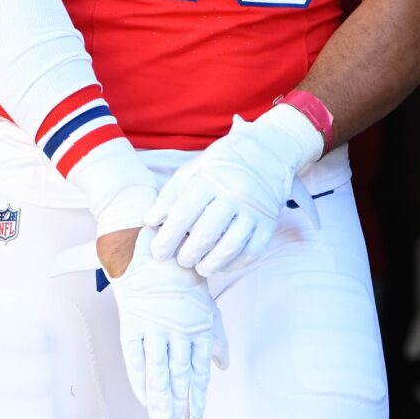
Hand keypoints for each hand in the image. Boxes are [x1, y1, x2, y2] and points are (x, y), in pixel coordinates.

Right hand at [103, 247, 227, 418]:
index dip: (198, 393)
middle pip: (178, 373)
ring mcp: (154, 326)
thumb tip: (224, 366)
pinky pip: (135, 357)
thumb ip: (216, 338)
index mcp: (200, 325)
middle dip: (178, 401)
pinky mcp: (132, 322)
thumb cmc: (183, 280)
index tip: (196, 415)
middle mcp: (178, 329)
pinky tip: (143, 398)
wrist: (154, 250)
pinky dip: (139, 379)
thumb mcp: (207, 306)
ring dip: (160, 396)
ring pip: (158, 370)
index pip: (199, 367)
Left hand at [145, 105, 322, 276]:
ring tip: (199, 267)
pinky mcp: (270, 223)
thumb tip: (150, 221)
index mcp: (211, 179)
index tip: (158, 253)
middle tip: (180, 261)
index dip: (167, 237)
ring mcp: (255, 210)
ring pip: (229, 247)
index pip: (184, 213)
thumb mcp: (194, 169)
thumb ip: (171, 194)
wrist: (268, 151)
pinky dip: (235, 264)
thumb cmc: (222, 164)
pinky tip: (222, 265)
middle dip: (187, 255)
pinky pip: (252, 252)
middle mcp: (234, 194)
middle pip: (206, 234)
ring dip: (210, 264)